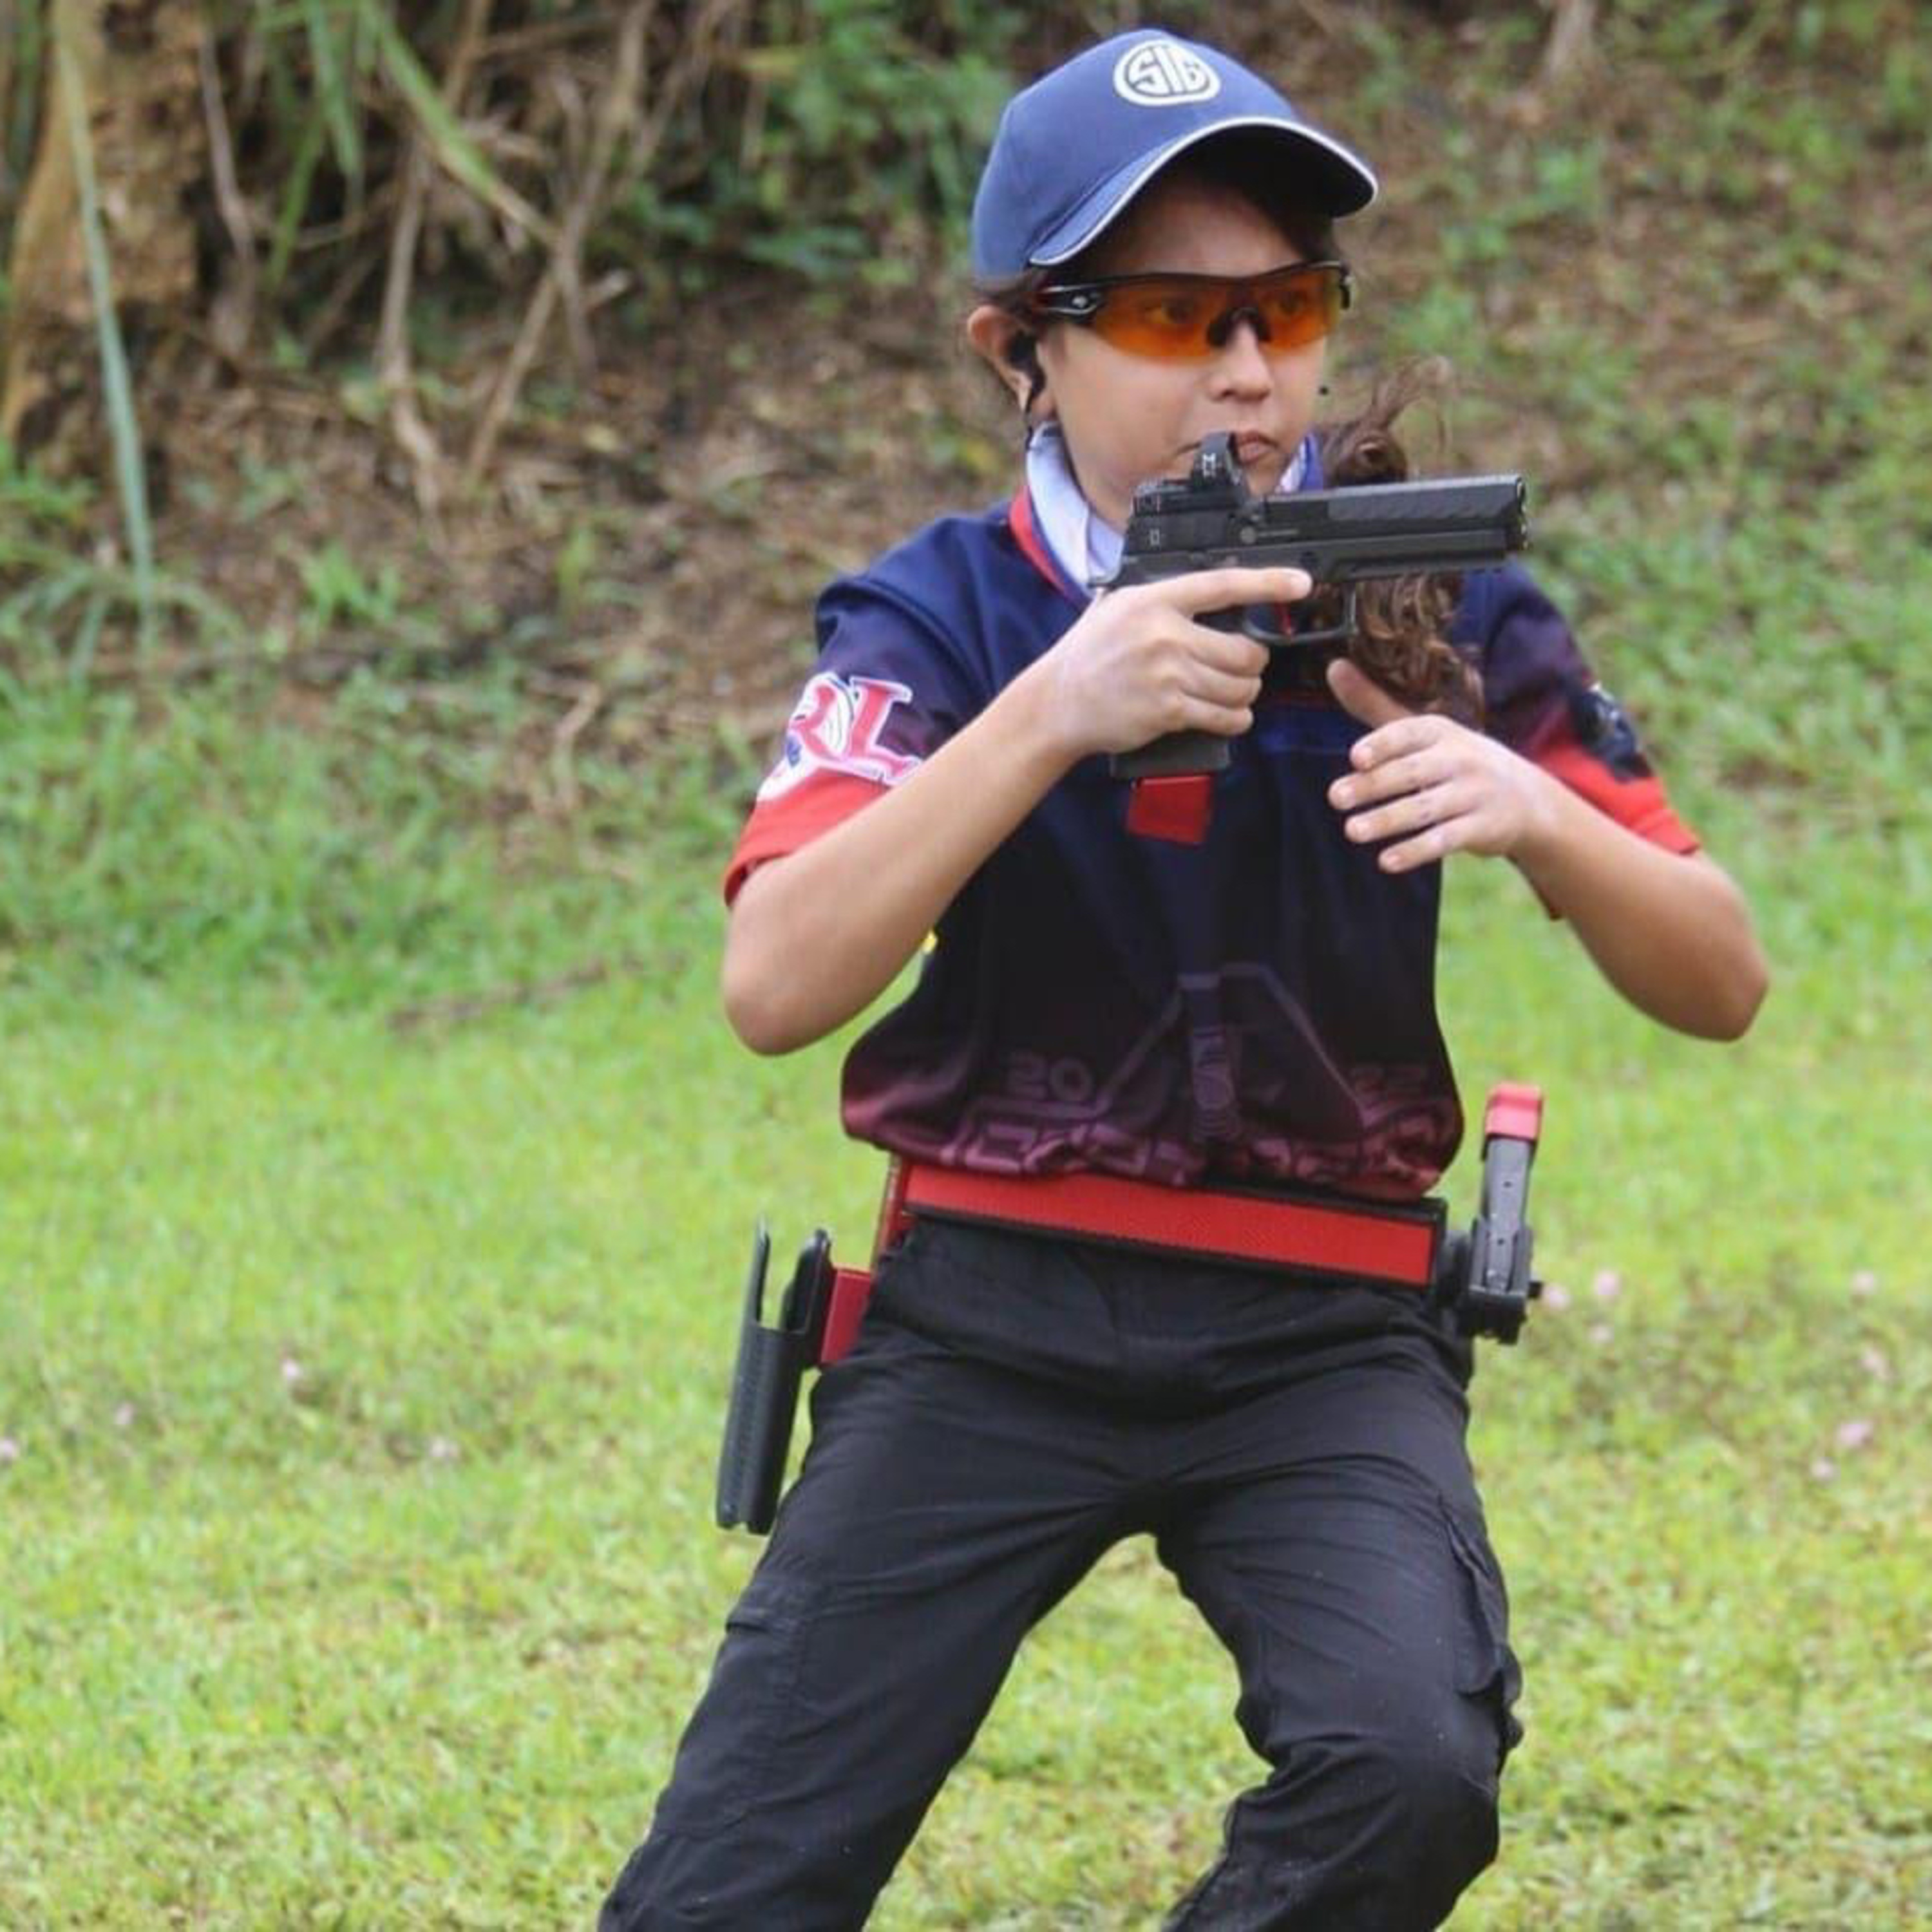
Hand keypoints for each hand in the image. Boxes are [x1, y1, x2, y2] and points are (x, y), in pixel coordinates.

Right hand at [1035, 566, 1311, 760]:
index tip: (1300, 583)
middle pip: (1243, 650)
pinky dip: (1234, 719)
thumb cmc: (1089, 654)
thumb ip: (1160, 596)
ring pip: (1239, 686)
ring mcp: (1167, 676)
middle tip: (1245, 666)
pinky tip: (1228, 716)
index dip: (1268, 584)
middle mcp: (1164, 635)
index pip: (1223, 586)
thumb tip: (1209, 589)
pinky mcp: (1168, 712)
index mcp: (1154, 601)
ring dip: (1245, 694)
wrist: (1057, 703)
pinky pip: (1224, 716)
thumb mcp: (1116, 606)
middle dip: (1254, 663)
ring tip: (1233, 693)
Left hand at [1324, 658, 1557, 872]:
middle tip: (1335, 798)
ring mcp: (1475, 793)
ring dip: (1388, 820)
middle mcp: (1460, 759)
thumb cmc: (1456, 761)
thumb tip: (1333, 667)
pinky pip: (1446, 840)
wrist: (1527, 798)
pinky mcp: (1483, 827)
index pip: (1410, 733)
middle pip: (1413, 772)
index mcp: (1440, 731)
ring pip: (1426, 808)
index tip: (1355, 757)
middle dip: (1374, 785)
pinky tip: (1387, 861)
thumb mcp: (1422, 732)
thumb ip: (1374, 705)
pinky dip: (1416, 851)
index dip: (1384, 744)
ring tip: (1352, 831)